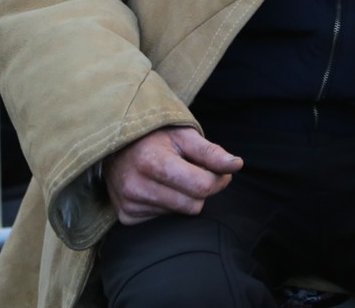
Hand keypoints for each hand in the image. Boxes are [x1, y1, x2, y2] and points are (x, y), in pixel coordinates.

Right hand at [103, 125, 242, 224]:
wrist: (117, 143)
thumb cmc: (156, 136)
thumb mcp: (184, 135)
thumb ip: (211, 152)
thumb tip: (237, 165)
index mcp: (152, 162)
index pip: (201, 186)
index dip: (218, 179)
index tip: (218, 169)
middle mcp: (136, 187)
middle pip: (193, 205)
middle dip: (200, 189)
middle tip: (192, 171)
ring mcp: (129, 205)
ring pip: (179, 213)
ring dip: (183, 197)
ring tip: (171, 176)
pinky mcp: (126, 216)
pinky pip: (163, 219)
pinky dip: (167, 205)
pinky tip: (157, 187)